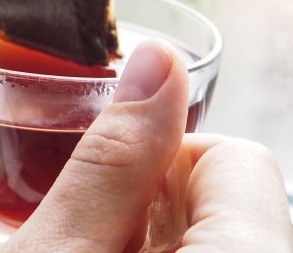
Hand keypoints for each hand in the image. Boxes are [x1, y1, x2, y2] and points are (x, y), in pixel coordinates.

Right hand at [0, 43, 292, 252]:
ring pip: (216, 233)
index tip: (103, 200)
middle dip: (153, 202)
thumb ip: (112, 157)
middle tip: (90, 239)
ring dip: (154, 237)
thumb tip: (156, 59)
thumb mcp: (59, 252)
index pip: (233, 155)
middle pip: (227, 194)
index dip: (155, 162)